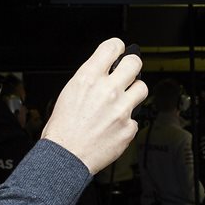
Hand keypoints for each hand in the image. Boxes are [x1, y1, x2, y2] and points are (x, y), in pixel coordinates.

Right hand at [41, 38, 146, 173]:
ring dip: (134, 92)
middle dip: (132, 66)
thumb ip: (90, 79)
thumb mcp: (69, 93)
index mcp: (89, 78)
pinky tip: (114, 126)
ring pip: (142, 88)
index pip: (113, 47)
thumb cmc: (62, 129)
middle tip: (128, 73)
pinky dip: (126, 122)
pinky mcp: (129, 128)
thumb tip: (104, 71)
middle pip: (135, 63)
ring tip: (122, 101)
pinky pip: (135, 118)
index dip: (118, 48)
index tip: (119, 52)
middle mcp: (108, 90)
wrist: (66, 157)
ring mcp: (121, 109)